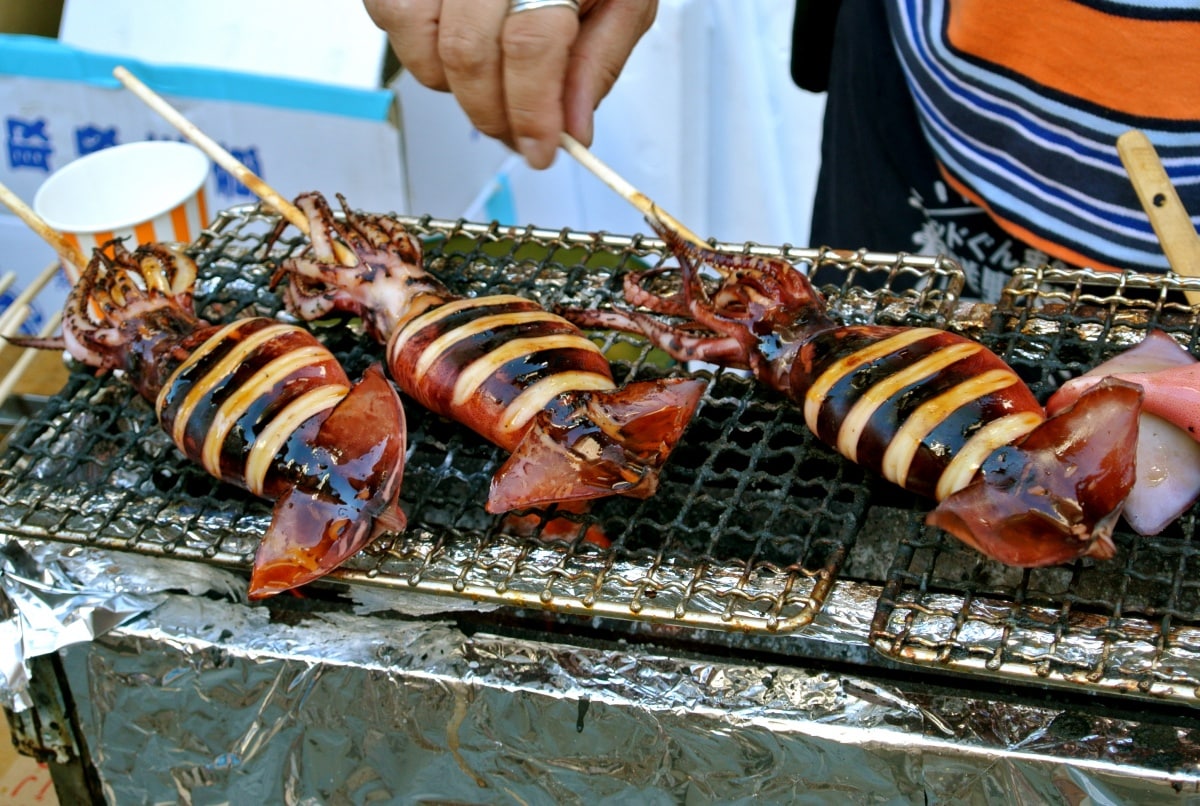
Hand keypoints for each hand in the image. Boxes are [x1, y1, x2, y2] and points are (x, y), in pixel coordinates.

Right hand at [363, 0, 657, 168]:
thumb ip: (597, 63)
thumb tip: (572, 130)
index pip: (530, 45)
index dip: (532, 111)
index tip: (540, 150)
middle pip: (467, 51)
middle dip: (492, 113)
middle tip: (518, 133)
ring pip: (418, 38)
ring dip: (453, 85)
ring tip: (492, 85)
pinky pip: (389, 13)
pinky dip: (418, 48)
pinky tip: (459, 49)